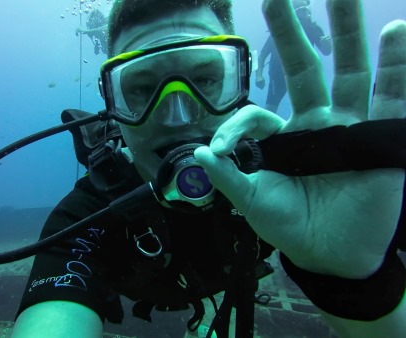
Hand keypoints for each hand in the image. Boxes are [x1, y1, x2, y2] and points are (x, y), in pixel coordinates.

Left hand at [195, 0, 405, 278]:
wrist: (330, 254)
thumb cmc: (289, 226)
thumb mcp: (252, 203)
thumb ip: (228, 177)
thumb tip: (198, 154)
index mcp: (283, 136)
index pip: (256, 113)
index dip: (233, 126)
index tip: (217, 149)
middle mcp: (318, 122)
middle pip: (307, 69)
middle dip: (293, 35)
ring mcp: (352, 127)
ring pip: (352, 71)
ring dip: (350, 33)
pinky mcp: (381, 139)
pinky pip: (392, 98)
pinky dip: (397, 66)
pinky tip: (396, 33)